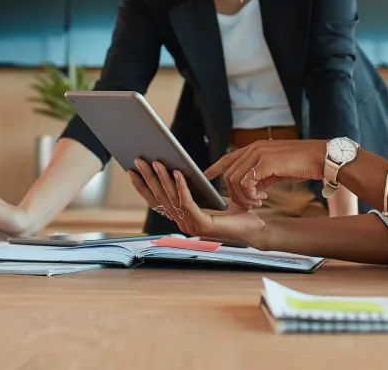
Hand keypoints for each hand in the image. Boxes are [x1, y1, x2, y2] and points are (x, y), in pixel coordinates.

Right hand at [127, 160, 267, 246]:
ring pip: (172, 199)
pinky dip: (181, 186)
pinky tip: (178, 173)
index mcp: (182, 217)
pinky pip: (187, 202)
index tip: (132, 170)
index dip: (143, 186)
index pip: (156, 201)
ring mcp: (191, 226)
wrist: (256, 227)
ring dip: (162, 179)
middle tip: (139, 160)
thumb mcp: (208, 196)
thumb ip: (192, 189)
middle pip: (160, 198)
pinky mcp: (203, 224)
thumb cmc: (235, 211)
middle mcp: (183, 223)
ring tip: (157, 162)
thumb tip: (175, 168)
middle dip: (148, 178)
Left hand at [205, 139, 326, 208]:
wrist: (321, 157)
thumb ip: (261, 175)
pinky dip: (250, 194)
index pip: (228, 157)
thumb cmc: (302, 164)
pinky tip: (263, 197)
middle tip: (250, 204)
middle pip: (229, 174)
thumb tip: (252, 187)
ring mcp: (259, 154)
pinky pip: (246, 182)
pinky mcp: (266, 162)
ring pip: (234, 179)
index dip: (214, 167)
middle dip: (234, 193)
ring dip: (243, 197)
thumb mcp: (276, 169)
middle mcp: (254, 148)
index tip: (205, 176)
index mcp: (255, 148)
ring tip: (257, 202)